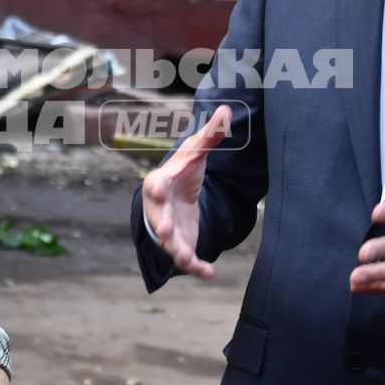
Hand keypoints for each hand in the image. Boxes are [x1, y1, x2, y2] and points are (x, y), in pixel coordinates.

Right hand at [140, 104, 231, 279]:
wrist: (175, 198)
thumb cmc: (182, 172)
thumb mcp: (195, 153)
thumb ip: (211, 135)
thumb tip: (228, 111)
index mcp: (161, 183)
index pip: (155, 184)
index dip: (158, 186)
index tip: (159, 186)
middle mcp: (160, 210)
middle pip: (158, 219)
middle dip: (162, 225)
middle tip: (166, 230)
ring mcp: (169, 230)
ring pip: (170, 244)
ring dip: (178, 252)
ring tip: (187, 260)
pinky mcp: (181, 244)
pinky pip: (187, 260)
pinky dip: (196, 268)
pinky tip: (210, 273)